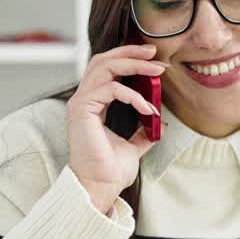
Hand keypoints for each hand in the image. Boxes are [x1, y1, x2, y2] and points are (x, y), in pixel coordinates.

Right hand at [67, 43, 164, 213]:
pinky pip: (112, 89)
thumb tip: (158, 123)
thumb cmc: (111, 170)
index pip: (107, 69)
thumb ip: (142, 132)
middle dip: (131, 52)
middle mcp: (83, 99)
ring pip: (105, 66)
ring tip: (157, 70)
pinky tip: (148, 108)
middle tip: (155, 53)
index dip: (130, 59)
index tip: (154, 61)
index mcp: (93, 104)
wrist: (100, 186)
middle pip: (104, 60)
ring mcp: (80, 102)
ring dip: (134, 64)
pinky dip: (134, 95)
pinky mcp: (82, 109)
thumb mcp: (133, 146)